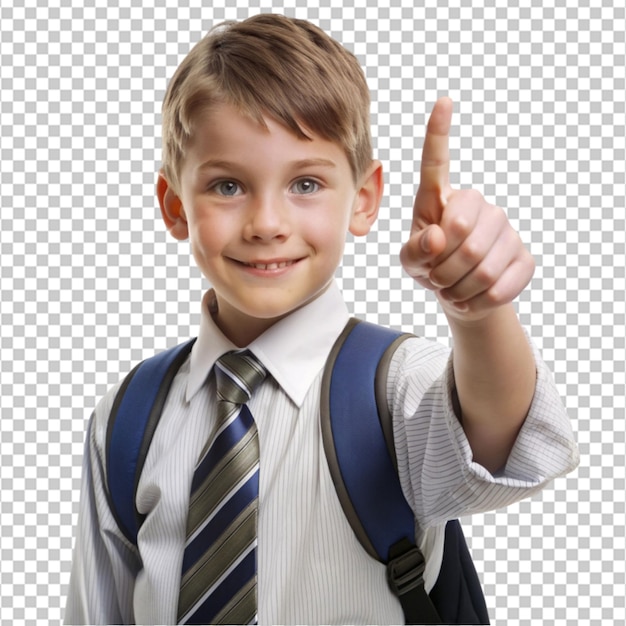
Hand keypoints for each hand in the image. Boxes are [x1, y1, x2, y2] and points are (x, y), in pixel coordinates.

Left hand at [400, 97, 534, 321]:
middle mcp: (477, 206)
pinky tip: (471, 297)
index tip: (442, 100)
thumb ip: (413, 250)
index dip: (438, 134)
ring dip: (457, 287)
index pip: (437, 164)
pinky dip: (477, 301)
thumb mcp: (410, 261)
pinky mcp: (524, 256)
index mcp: (440, 200)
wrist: (460, 294)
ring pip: (481, 263)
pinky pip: (500, 285)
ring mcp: (504, 229)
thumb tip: (439, 237)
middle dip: (440, 266)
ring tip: (451, 288)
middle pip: (460, 232)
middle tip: (436, 276)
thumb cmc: (430, 267)